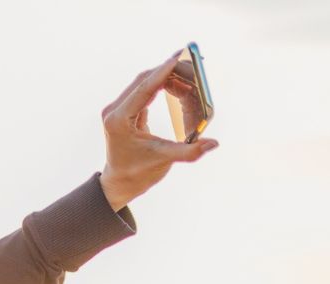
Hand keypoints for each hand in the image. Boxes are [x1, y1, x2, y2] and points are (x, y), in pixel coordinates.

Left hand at [98, 49, 219, 211]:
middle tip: (198, 65)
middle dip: (173, 71)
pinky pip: (147, 90)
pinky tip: (183, 88)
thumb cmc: (139, 173)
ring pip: (147, 83)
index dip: (164, 71)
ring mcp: (118, 109)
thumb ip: (188, 152)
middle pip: (146, 80)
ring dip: (172, 80)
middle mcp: (115, 110)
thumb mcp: (163, 161)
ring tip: (195, 85)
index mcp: (119, 120)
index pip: (144, 88)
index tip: (180, 55)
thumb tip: (214, 143)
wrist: (120, 182)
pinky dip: (166, 87)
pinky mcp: (125, 109)